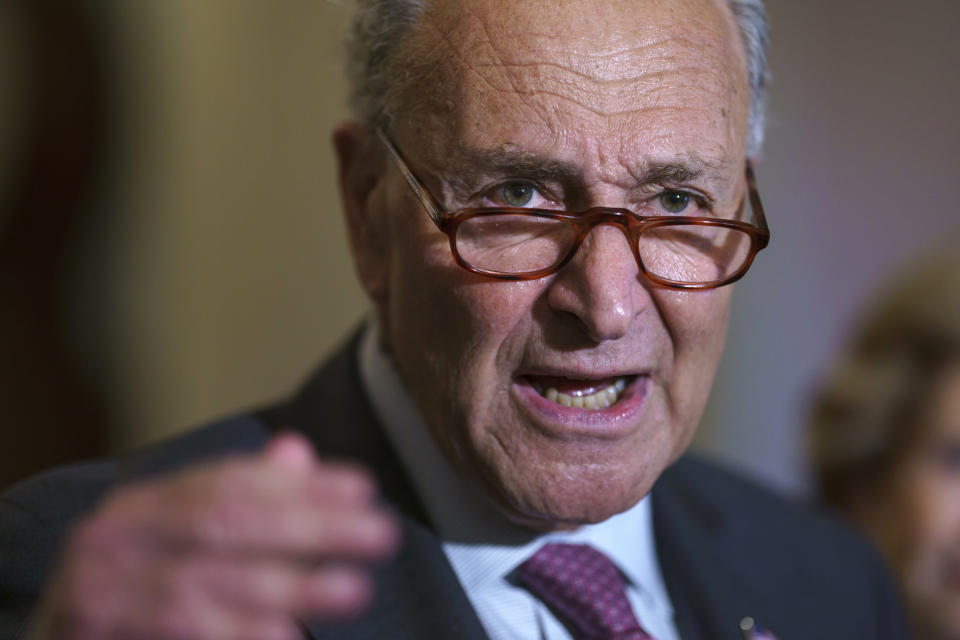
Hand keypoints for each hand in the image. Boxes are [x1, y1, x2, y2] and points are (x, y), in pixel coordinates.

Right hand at [27, 433, 399, 639]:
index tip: (362, 490)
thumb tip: (297, 452)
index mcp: (139, 507)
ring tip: (352, 590)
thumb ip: (232, 498)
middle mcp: (114, 541)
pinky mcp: (93, 637)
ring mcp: (99, 594)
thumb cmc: (126, 593)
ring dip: (286, 588)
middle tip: (379, 534)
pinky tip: (286, 636)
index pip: (229, 483)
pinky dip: (235, 635)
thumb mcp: (171, 537)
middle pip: (223, 524)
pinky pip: (175, 634)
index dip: (301, 487)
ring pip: (204, 586)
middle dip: (310, 529)